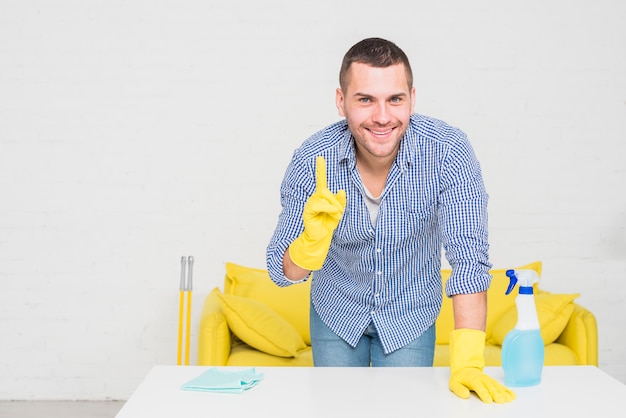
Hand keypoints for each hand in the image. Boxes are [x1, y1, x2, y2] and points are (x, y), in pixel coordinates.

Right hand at [288, 156, 345, 270]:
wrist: (319, 237)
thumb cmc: (327, 223)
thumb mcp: (338, 212)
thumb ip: (341, 201)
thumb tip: (341, 191)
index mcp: (322, 196)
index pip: (321, 180)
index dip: (320, 169)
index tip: (319, 158)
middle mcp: (315, 197)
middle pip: (329, 193)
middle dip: (337, 204)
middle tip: (336, 213)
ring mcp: (311, 203)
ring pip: (327, 199)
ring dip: (333, 208)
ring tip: (331, 216)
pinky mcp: (309, 210)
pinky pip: (320, 205)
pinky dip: (328, 209)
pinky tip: (327, 215)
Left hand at [449, 329, 515, 403]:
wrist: (466, 369)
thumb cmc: (460, 378)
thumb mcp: (454, 383)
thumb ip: (459, 389)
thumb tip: (465, 395)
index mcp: (473, 379)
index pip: (479, 386)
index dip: (484, 393)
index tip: (488, 400)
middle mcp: (483, 379)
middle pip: (490, 387)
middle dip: (496, 394)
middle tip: (501, 401)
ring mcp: (489, 380)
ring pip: (497, 386)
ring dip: (504, 393)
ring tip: (509, 399)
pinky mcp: (493, 382)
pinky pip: (501, 386)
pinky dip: (507, 391)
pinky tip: (512, 396)